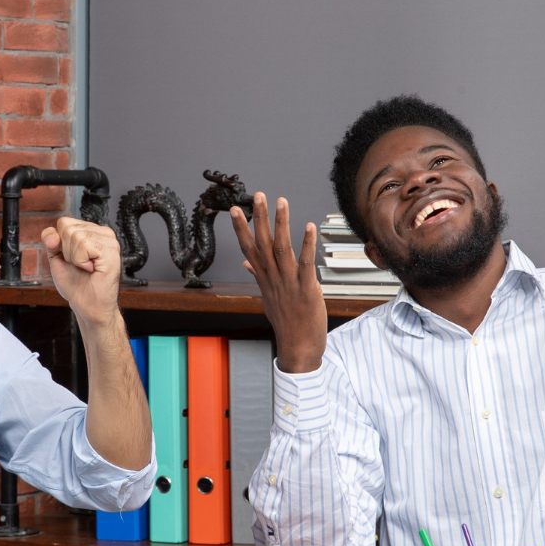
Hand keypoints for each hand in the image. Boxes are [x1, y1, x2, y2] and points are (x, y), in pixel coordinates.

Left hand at [44, 217, 121, 329]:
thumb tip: (53, 235)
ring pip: (76, 236)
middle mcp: (103, 233)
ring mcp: (109, 242)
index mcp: (92, 231)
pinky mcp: (111, 252)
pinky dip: (81, 261)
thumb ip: (50, 241)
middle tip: (79, 265)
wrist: (87, 305)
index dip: (60, 243)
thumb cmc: (76, 284)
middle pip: (68, 228)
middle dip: (67, 251)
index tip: (71, 258)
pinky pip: (84, 246)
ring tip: (86, 268)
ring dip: (74, 258)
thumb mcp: (56, 258)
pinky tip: (91, 269)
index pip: (64, 222)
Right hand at [230, 193, 325, 372]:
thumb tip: (247, 264)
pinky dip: (307, 245)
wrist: (298, 349)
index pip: (249, 249)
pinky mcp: (307, 290)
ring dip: (281, 224)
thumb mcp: (269, 299)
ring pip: (282, 249)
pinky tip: (308, 227)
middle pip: (263, 244)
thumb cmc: (287, 323)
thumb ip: (258, 278)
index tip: (235, 210)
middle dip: (259, 218)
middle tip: (258, 196)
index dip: (242, 229)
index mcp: (264, 280)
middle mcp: (273, 279)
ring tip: (281, 202)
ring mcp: (289, 284)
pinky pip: (306, 264)